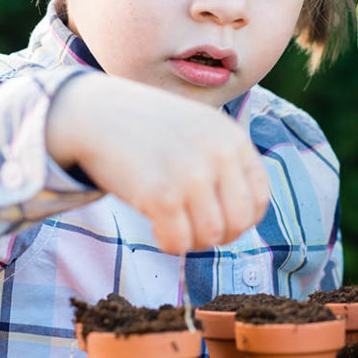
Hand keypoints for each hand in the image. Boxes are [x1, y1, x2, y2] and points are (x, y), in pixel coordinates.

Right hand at [46, 73, 269, 253]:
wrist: (96, 113)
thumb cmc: (149, 128)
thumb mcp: (202, 130)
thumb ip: (226, 164)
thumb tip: (244, 218)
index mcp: (234, 139)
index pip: (261, 197)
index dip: (243, 219)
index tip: (220, 220)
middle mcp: (219, 155)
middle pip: (241, 221)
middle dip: (220, 236)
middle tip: (194, 228)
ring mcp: (192, 174)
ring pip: (212, 235)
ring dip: (193, 242)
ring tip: (174, 226)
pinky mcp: (161, 193)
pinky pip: (179, 241)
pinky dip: (169, 244)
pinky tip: (156, 227)